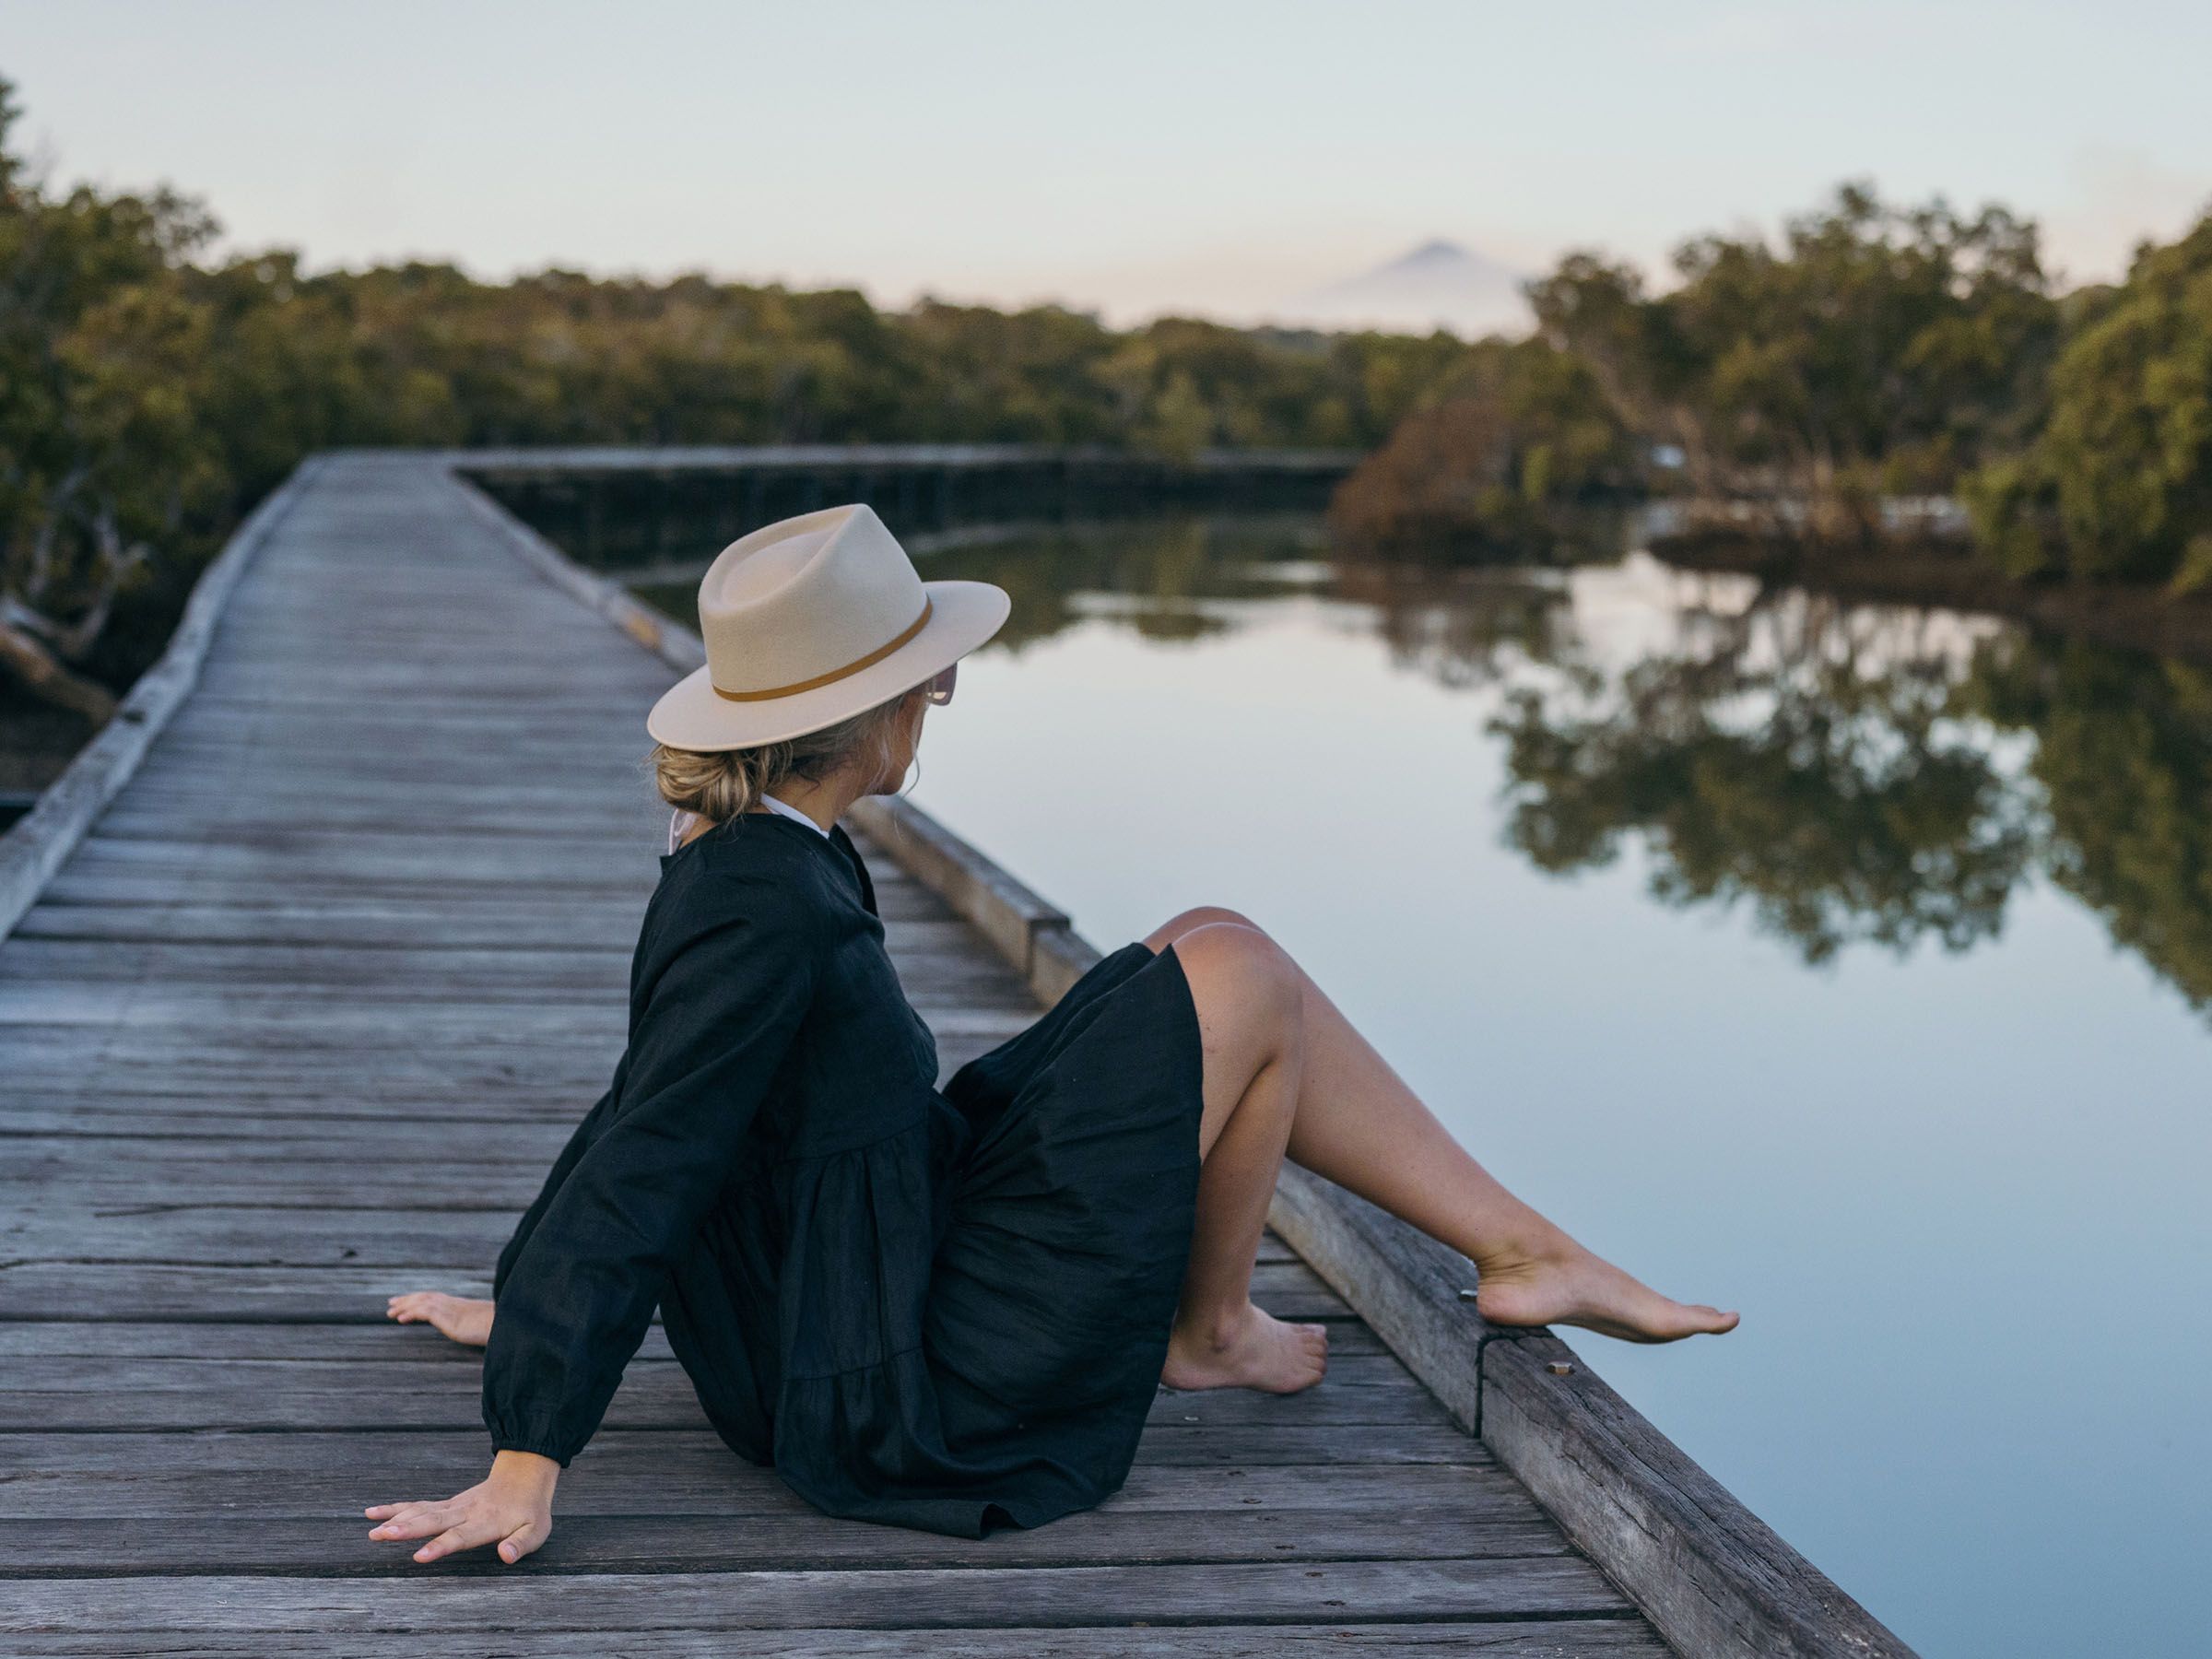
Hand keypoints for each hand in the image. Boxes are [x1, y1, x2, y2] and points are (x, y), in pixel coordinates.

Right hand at [366, 1451, 557, 1564]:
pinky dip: (395, 1509)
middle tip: (383, 1536)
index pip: (460, 1536)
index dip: (440, 1546)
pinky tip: (372, 1514)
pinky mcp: (446, 1505)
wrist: (524, 1477)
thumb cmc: (530, 1511)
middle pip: (433, 1521)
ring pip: (421, 1512)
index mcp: (486, 1522)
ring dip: (396, 1520)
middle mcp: (465, 1512)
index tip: (419, 1556)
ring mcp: (453, 1506)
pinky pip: (417, 1506)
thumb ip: (521, 1544)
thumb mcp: (537, 1530)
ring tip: (372, 1531)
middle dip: (408, 1530)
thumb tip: (506, 1556)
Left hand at [385, 1290, 493, 1346]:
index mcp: (461, 1305)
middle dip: (408, 1299)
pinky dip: (411, 1313)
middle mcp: (454, 1303)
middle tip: (392, 1303)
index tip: (408, 1300)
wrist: (507, 1324)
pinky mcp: (448, 1316)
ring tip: (390, 1312)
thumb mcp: (486, 1326)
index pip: (436, 1297)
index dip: (421, 1298)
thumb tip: (481, 1332)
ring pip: (422, 1302)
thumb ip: (478, 1327)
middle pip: (426, 1296)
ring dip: (404, 1306)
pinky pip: (424, 1311)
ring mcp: (451, 1308)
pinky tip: (400, 1319)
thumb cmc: (500, 1327)